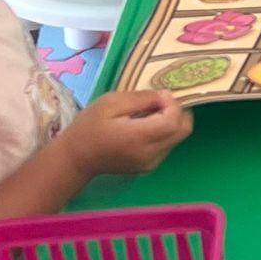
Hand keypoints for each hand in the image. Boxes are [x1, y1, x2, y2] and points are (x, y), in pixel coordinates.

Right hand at [68, 88, 193, 180]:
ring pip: (178, 138)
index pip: (173, 121)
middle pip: (183, 130)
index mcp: (138, 137)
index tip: (159, 94)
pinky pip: (168, 145)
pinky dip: (165, 132)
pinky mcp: (150, 166)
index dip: (173, 104)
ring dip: (173, 121)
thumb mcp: (110, 103)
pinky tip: (147, 125)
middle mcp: (150, 153)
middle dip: (179, 111)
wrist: (77, 158)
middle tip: (162, 100)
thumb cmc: (89, 126)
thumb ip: (141, 98)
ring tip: (153, 111)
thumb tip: (165, 96)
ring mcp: (152, 163)